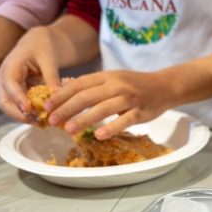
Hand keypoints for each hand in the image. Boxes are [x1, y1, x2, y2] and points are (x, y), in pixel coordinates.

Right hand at [0, 26, 61, 122]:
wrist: (39, 42)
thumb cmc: (42, 46)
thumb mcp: (49, 59)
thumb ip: (52, 77)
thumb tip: (58, 97)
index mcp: (10, 66)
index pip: (10, 85)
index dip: (18, 98)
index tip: (29, 110)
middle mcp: (5, 79)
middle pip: (5, 101)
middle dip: (19, 114)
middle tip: (38, 122)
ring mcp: (9, 88)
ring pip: (11, 108)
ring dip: (25, 117)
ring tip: (43, 123)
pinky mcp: (17, 94)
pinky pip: (20, 107)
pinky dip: (31, 114)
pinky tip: (44, 119)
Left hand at [45, 70, 172, 139]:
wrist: (164, 86)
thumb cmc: (136, 84)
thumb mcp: (113, 78)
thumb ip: (91, 83)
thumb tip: (65, 85)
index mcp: (107, 76)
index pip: (78, 85)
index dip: (61, 95)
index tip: (46, 106)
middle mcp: (116, 85)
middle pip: (86, 96)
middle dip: (66, 109)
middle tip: (52, 121)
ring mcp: (129, 98)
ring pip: (102, 108)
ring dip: (84, 119)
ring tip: (69, 129)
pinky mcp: (140, 111)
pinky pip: (124, 120)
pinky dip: (110, 128)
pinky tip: (98, 135)